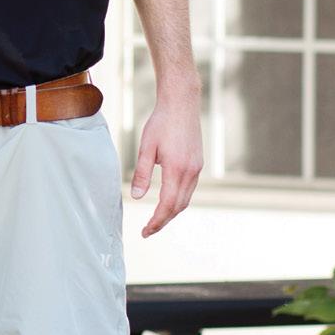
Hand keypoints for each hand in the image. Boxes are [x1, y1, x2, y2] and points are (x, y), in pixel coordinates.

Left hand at [131, 97, 202, 236]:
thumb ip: (141, 173)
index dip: (156, 221)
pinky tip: (168, 200)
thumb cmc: (161, 123)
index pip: (167, 205)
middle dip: (163, 221)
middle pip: (179, 206)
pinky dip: (179, 200)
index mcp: (176, 169)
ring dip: (172, 212)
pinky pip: (189, 189)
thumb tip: (136, 196)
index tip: (145, 231)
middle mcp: (191, 172)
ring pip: (186, 199)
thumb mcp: (146, 148)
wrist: (181, 103)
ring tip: (157, 219)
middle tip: (148, 230)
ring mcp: (197, 168)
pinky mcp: (198, 163)